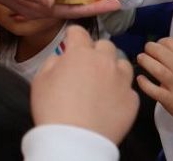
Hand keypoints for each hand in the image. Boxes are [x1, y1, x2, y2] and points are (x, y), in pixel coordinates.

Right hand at [32, 26, 138, 143]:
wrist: (75, 141)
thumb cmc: (52, 110)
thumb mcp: (40, 80)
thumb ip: (52, 62)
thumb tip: (62, 58)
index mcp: (81, 54)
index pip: (79, 32)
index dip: (73, 36)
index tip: (70, 42)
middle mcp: (105, 62)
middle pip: (105, 45)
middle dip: (96, 52)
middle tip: (86, 66)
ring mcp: (121, 81)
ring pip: (123, 64)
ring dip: (113, 68)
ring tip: (103, 82)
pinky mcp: (132, 101)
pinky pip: (128, 90)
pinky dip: (120, 93)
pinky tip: (110, 103)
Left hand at [136, 37, 172, 137]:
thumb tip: (163, 47)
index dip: (161, 42)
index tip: (158, 45)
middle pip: (162, 53)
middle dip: (150, 48)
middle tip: (146, 49)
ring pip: (157, 69)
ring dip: (145, 61)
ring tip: (141, 58)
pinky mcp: (170, 100)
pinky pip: (153, 89)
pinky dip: (144, 83)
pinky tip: (141, 78)